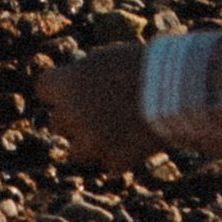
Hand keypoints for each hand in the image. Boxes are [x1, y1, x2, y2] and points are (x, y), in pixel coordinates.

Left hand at [38, 41, 159, 173]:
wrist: (178, 89)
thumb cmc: (143, 65)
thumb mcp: (105, 60)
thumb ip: (81, 78)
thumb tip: (71, 94)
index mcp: (66, 84)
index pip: (44, 89)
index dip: (58, 90)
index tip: (71, 90)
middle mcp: (72, 115)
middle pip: (58, 122)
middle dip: (74, 118)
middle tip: (100, 110)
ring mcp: (92, 141)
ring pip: (77, 150)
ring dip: (91, 142)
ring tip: (117, 128)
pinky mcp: (114, 161)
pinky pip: (108, 161)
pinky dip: (120, 154)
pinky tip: (137, 138)